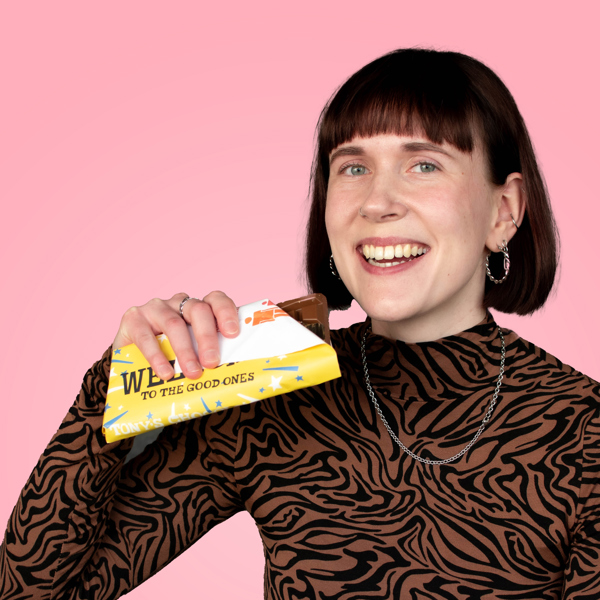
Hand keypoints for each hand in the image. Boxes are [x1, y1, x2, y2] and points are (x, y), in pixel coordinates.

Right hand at [112, 291, 238, 380]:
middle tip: (212, 362)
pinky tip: (165, 373)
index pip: (216, 300)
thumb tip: (232, 378)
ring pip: (174, 324)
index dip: (226, 313)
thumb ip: (208, 356)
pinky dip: (157, 357)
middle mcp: (178, 303)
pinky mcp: (133, 319)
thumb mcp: (192, 352)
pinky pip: (146, 337)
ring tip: (192, 373)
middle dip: (207, 337)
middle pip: (198, 310)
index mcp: (198, 308)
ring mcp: (155, 308)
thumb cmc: (171, 356)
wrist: (132, 361)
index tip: (233, 333)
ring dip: (185, 351)